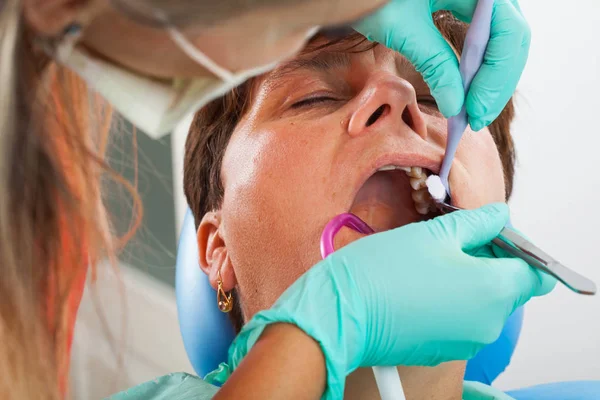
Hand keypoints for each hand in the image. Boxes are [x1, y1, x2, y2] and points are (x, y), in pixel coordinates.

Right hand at [227, 204, 553, 397]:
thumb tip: (498, 215)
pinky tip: (419, 284)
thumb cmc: (382, 271)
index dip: (517, 246)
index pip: (535, 271)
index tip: (492, 232)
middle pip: (508, 287)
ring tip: (432, 261)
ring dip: (468, 281)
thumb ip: (477, 222)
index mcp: (493, 290)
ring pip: (482, 304)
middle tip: (455, 239)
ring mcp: (464, 341)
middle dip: (489, 261)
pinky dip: (449, 302)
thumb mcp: (434, 233)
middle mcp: (487, 323)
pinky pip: (459, 321)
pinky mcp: (440, 349)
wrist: (340, 313)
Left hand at [353, 0, 529, 130]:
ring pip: (503, 42)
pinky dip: (478, 67)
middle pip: (512, 39)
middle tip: (476, 119)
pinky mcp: (470, 5)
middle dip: (496, 83)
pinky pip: (487, 40)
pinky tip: (465, 93)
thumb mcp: (403, 27)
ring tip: (471, 113)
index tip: (475, 111)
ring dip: (490, 79)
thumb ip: (434, 63)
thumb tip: (456, 108)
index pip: (508, 32)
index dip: (496, 77)